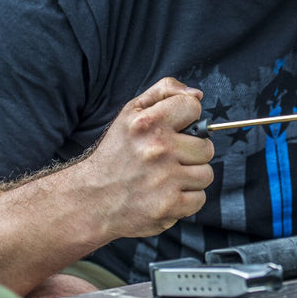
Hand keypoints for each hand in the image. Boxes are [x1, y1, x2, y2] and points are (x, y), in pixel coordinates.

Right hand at [72, 77, 213, 239]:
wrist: (90, 200)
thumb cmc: (115, 155)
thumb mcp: (130, 113)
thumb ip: (163, 92)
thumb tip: (197, 95)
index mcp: (147, 123)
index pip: (193, 107)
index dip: (188, 118)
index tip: (177, 130)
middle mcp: (157, 148)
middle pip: (206, 147)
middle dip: (191, 154)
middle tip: (169, 160)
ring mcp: (165, 178)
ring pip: (206, 174)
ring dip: (190, 178)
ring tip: (167, 179)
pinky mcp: (168, 205)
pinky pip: (200, 198)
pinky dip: (186, 200)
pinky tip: (166, 196)